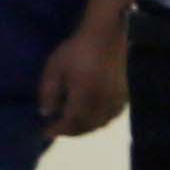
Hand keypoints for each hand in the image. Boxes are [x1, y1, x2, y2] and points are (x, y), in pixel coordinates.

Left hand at [42, 21, 130, 140]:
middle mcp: (102, 102)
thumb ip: (48, 92)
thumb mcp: (54, 68)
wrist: (105, 37)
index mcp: (85, 96)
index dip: (58, 130)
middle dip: (70, 131)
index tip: (45, 132)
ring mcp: (116, 99)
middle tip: (57, 130)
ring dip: (85, 128)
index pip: (71, 121)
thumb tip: (47, 113)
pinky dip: (100, 121)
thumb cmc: (76, 50)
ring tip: (71, 126)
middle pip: (87, 126)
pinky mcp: (124, 95)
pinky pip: (112, 116)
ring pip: (101, 123)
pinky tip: (91, 118)